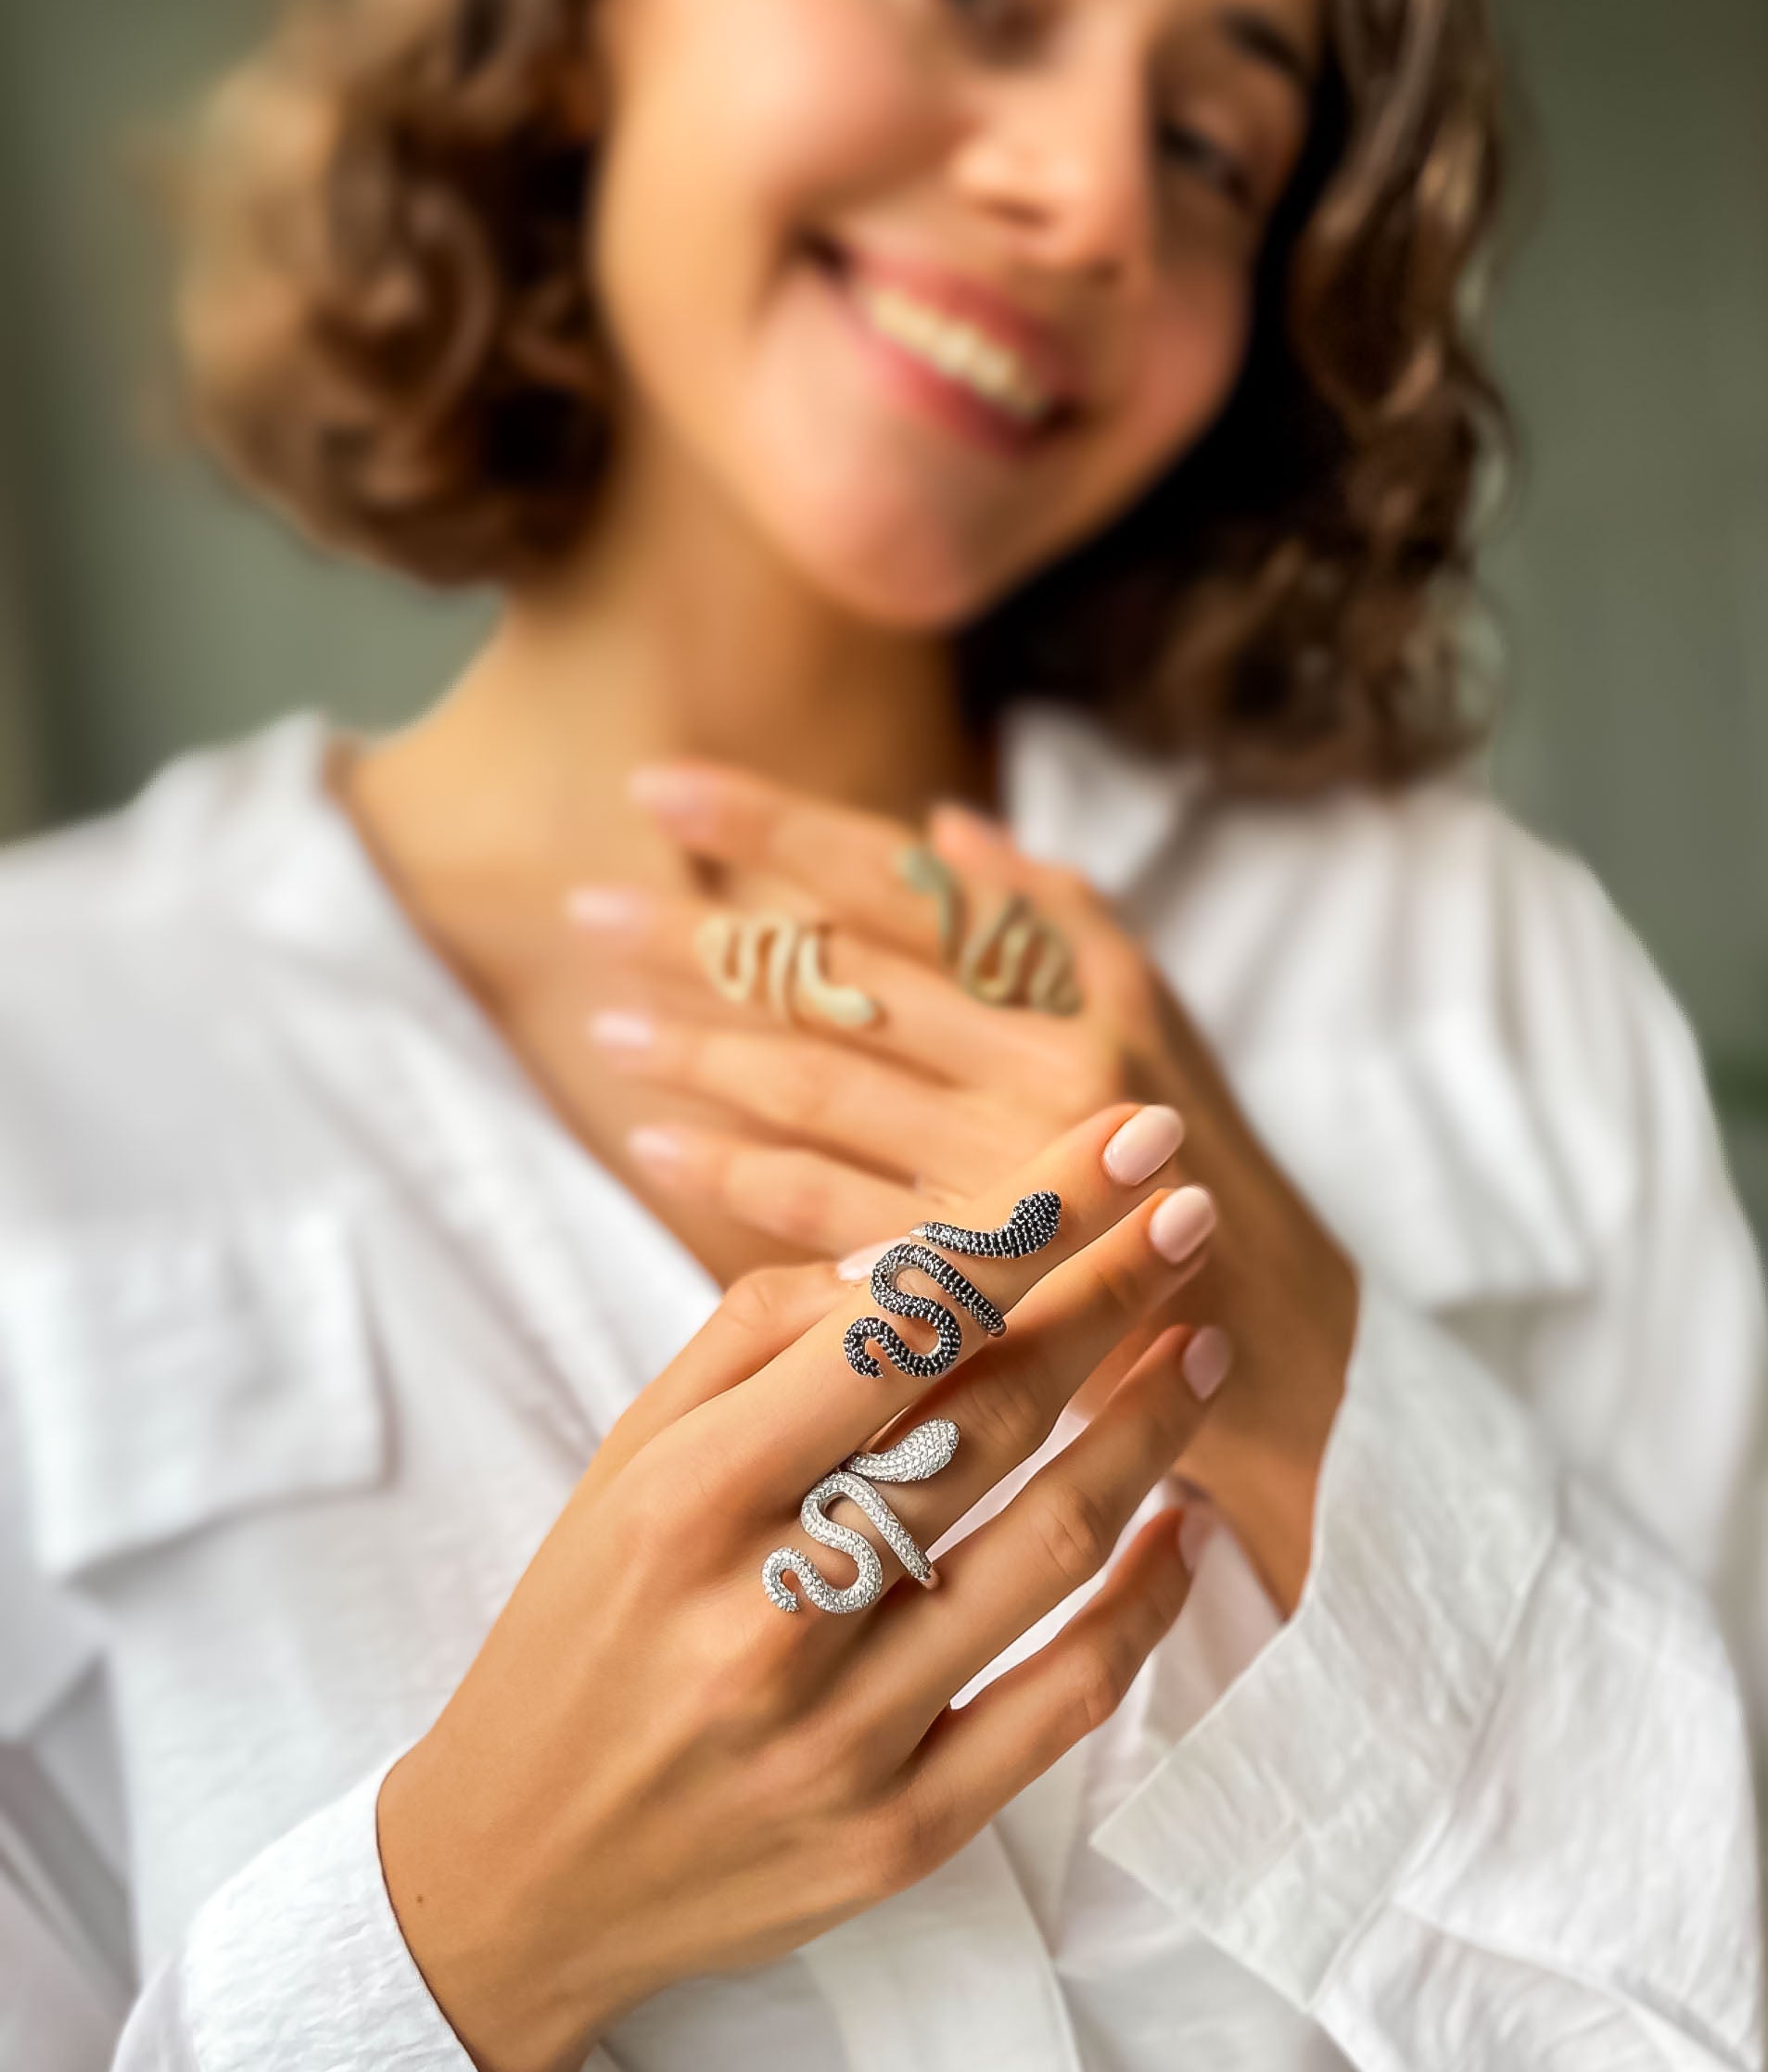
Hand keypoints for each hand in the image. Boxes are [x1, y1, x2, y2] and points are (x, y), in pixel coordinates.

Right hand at [378, 1105, 1222, 2071]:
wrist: (522, 1872)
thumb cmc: (585, 1624)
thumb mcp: (626, 1457)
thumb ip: (757, 1336)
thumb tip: (920, 1258)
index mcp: (692, 1496)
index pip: (902, 1321)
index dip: (1035, 1218)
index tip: (1132, 1137)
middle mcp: (770, 1614)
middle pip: (995, 1416)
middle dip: (1113, 1294)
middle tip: (1193, 1215)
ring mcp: (845, 1736)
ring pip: (1052, 1545)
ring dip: (1151, 1426)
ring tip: (1204, 1345)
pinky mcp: (903, 1835)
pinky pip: (1067, 1701)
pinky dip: (1149, 1602)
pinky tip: (1186, 1522)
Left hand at [569, 765, 1359, 1611]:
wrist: (1276, 1349)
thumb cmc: (1193, 1163)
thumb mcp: (1151, 1012)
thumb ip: (1053, 913)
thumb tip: (944, 820)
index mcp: (1079, 980)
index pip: (900, 880)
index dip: (777, 828)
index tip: (663, 790)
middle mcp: (1049, 1058)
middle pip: (840, 977)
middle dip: (704, 939)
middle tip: (589, 908)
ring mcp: (1014, 1167)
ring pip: (822, 1088)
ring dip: (702, 1053)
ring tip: (607, 1024)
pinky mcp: (986, 1277)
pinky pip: (833, 1213)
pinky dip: (735, 1178)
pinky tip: (655, 1148)